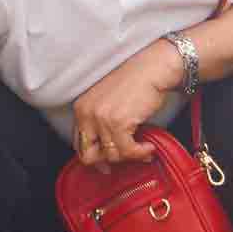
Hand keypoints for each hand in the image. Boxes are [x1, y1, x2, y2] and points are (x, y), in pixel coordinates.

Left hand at [69, 42, 181, 167]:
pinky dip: (140, 153)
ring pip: (111, 155)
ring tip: (143, 150)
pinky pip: (127, 151)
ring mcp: (101, 118)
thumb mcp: (109, 101)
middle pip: (89, 155)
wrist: (154, 67)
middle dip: (109, 161)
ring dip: (130, 156)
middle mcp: (86, 113)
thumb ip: (102, 123)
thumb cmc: (136, 81)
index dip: (94, 157)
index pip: (78, 144)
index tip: (105, 164)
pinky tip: (148, 147)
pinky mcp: (118, 123)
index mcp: (81, 108)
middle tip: (125, 158)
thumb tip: (107, 153)